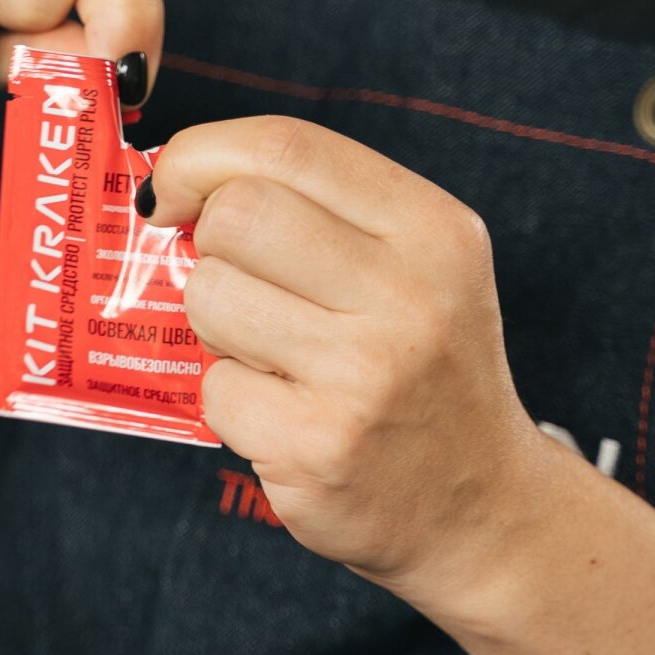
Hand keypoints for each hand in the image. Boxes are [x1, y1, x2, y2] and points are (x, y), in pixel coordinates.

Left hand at [144, 115, 544, 591]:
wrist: (482, 506)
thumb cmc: (424, 369)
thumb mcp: (415, 267)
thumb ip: (317, 212)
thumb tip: (175, 186)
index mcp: (433, 230)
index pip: (286, 147)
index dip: (201, 155)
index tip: (172, 190)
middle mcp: (409, 295)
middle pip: (234, 216)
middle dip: (210, 251)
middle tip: (244, 290)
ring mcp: (364, 376)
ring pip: (209, 298)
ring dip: (216, 328)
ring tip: (273, 356)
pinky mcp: (317, 446)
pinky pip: (214, 390)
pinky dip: (232, 403)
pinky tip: (285, 416)